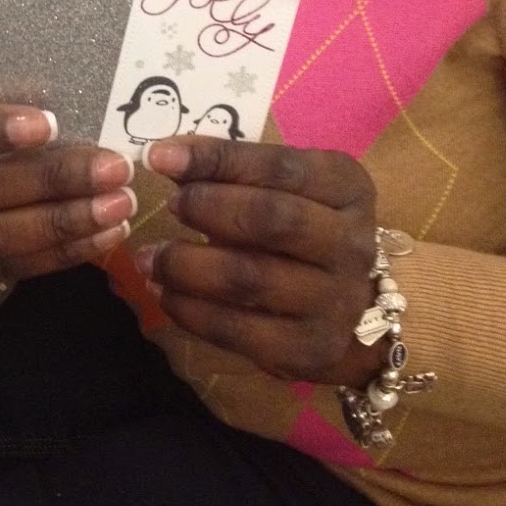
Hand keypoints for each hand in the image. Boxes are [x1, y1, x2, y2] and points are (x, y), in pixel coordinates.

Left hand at [138, 137, 380, 386]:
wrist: (354, 311)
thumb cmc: (305, 233)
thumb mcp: (288, 190)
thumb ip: (236, 172)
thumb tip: (166, 157)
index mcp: (348, 188)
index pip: (280, 166)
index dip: (218, 159)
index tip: (160, 156)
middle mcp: (351, 243)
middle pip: (272, 220)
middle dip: (208, 209)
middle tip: (169, 205)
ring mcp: (336, 301)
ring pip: (251, 278)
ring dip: (187, 266)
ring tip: (150, 258)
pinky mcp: (311, 349)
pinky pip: (240, 330)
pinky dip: (193, 312)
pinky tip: (166, 295)